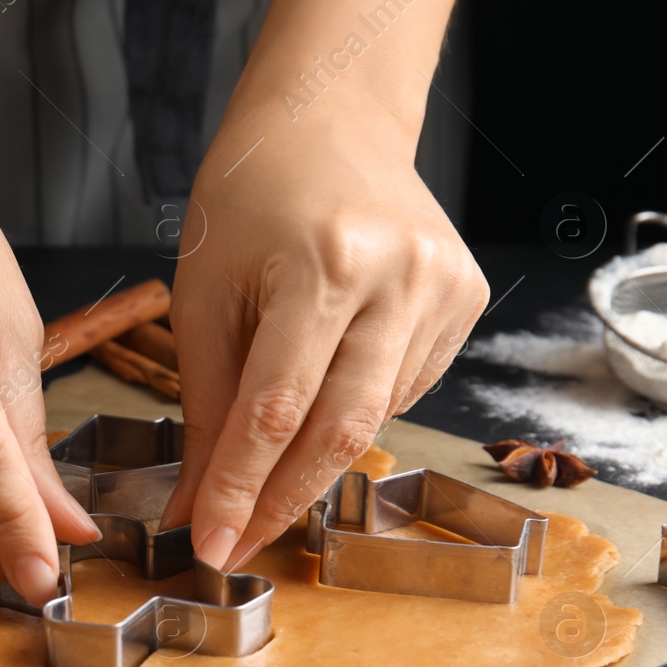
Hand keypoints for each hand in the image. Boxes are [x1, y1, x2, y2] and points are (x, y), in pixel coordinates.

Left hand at [162, 107, 489, 569]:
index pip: (276, 409)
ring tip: (267, 458)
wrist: (329, 120)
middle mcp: (399, 276)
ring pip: (375, 417)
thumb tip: (199, 506)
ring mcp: (445, 287)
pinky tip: (326, 383)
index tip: (210, 546)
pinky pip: (403, 389)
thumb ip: (207, 405)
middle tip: (238, 546)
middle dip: (284, 501)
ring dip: (315, 456)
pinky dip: (354, 410)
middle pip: (341, 429)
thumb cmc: (249, 199)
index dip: (240, 489)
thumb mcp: (204, 294)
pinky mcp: (467, 298)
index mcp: (323, 264)